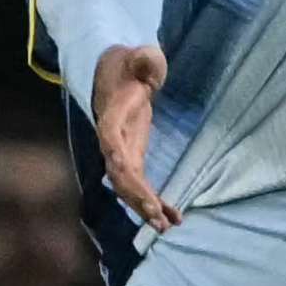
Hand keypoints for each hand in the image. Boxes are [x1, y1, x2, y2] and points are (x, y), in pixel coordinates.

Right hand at [85, 43, 174, 231]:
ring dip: (145, 206)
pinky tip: (175, 217)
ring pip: (129, 186)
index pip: (110, 139)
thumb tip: (148, 65)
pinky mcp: (134, 157)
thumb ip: (144, 62)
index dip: (115, 156)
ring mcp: (122, 151)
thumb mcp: (140, 58)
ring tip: (167, 227)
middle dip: (136, 195)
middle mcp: (113, 140)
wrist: (119, 76)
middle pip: (120, 172)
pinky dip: (156, 200)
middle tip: (157, 217)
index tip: (122, 172)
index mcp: (113, 117)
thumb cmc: (132, 65)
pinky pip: (142, 184)